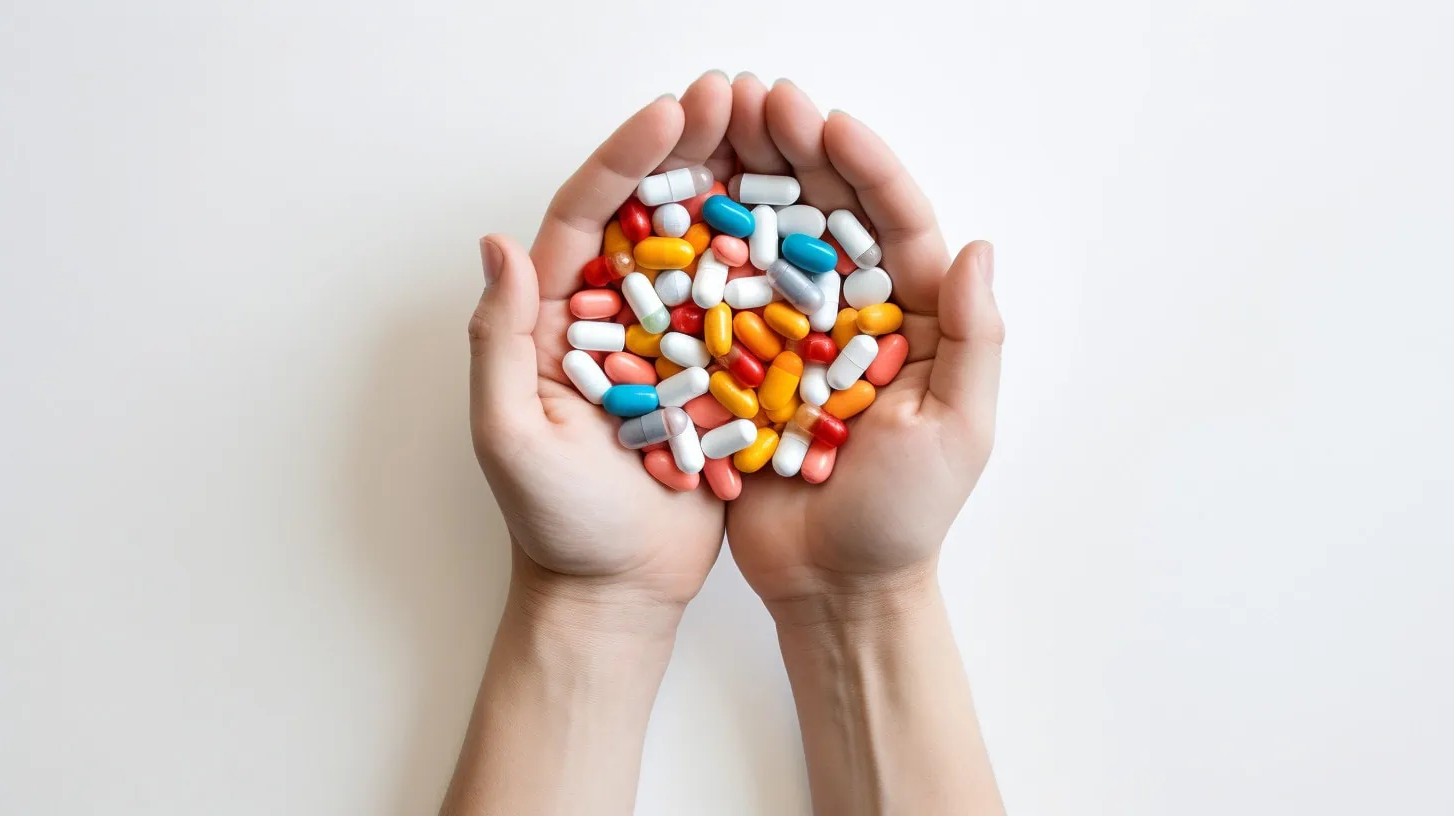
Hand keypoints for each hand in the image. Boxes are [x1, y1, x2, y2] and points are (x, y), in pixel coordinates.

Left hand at [468, 72, 737, 608]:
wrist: (614, 591)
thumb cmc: (552, 523)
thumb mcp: (508, 434)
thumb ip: (499, 340)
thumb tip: (499, 243)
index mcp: (559, 315)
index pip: (591, 214)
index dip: (630, 157)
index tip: (674, 112)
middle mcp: (616, 315)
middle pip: (655, 213)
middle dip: (693, 151)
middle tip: (738, 97)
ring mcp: (670, 342)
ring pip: (709, 250)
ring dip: (740, 191)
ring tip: (780, 136)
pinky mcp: (716, 375)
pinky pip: (748, 309)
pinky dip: (775, 266)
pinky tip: (813, 225)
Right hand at [723, 77, 1004, 609]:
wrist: (833, 587)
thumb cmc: (906, 516)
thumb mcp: (957, 430)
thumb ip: (973, 339)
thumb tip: (978, 244)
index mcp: (912, 319)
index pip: (893, 225)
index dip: (864, 168)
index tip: (828, 122)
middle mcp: (849, 315)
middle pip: (822, 217)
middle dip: (792, 154)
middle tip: (753, 99)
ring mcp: (790, 337)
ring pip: (765, 245)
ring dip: (739, 184)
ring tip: (709, 128)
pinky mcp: (738, 367)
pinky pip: (718, 300)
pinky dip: (697, 254)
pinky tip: (670, 208)